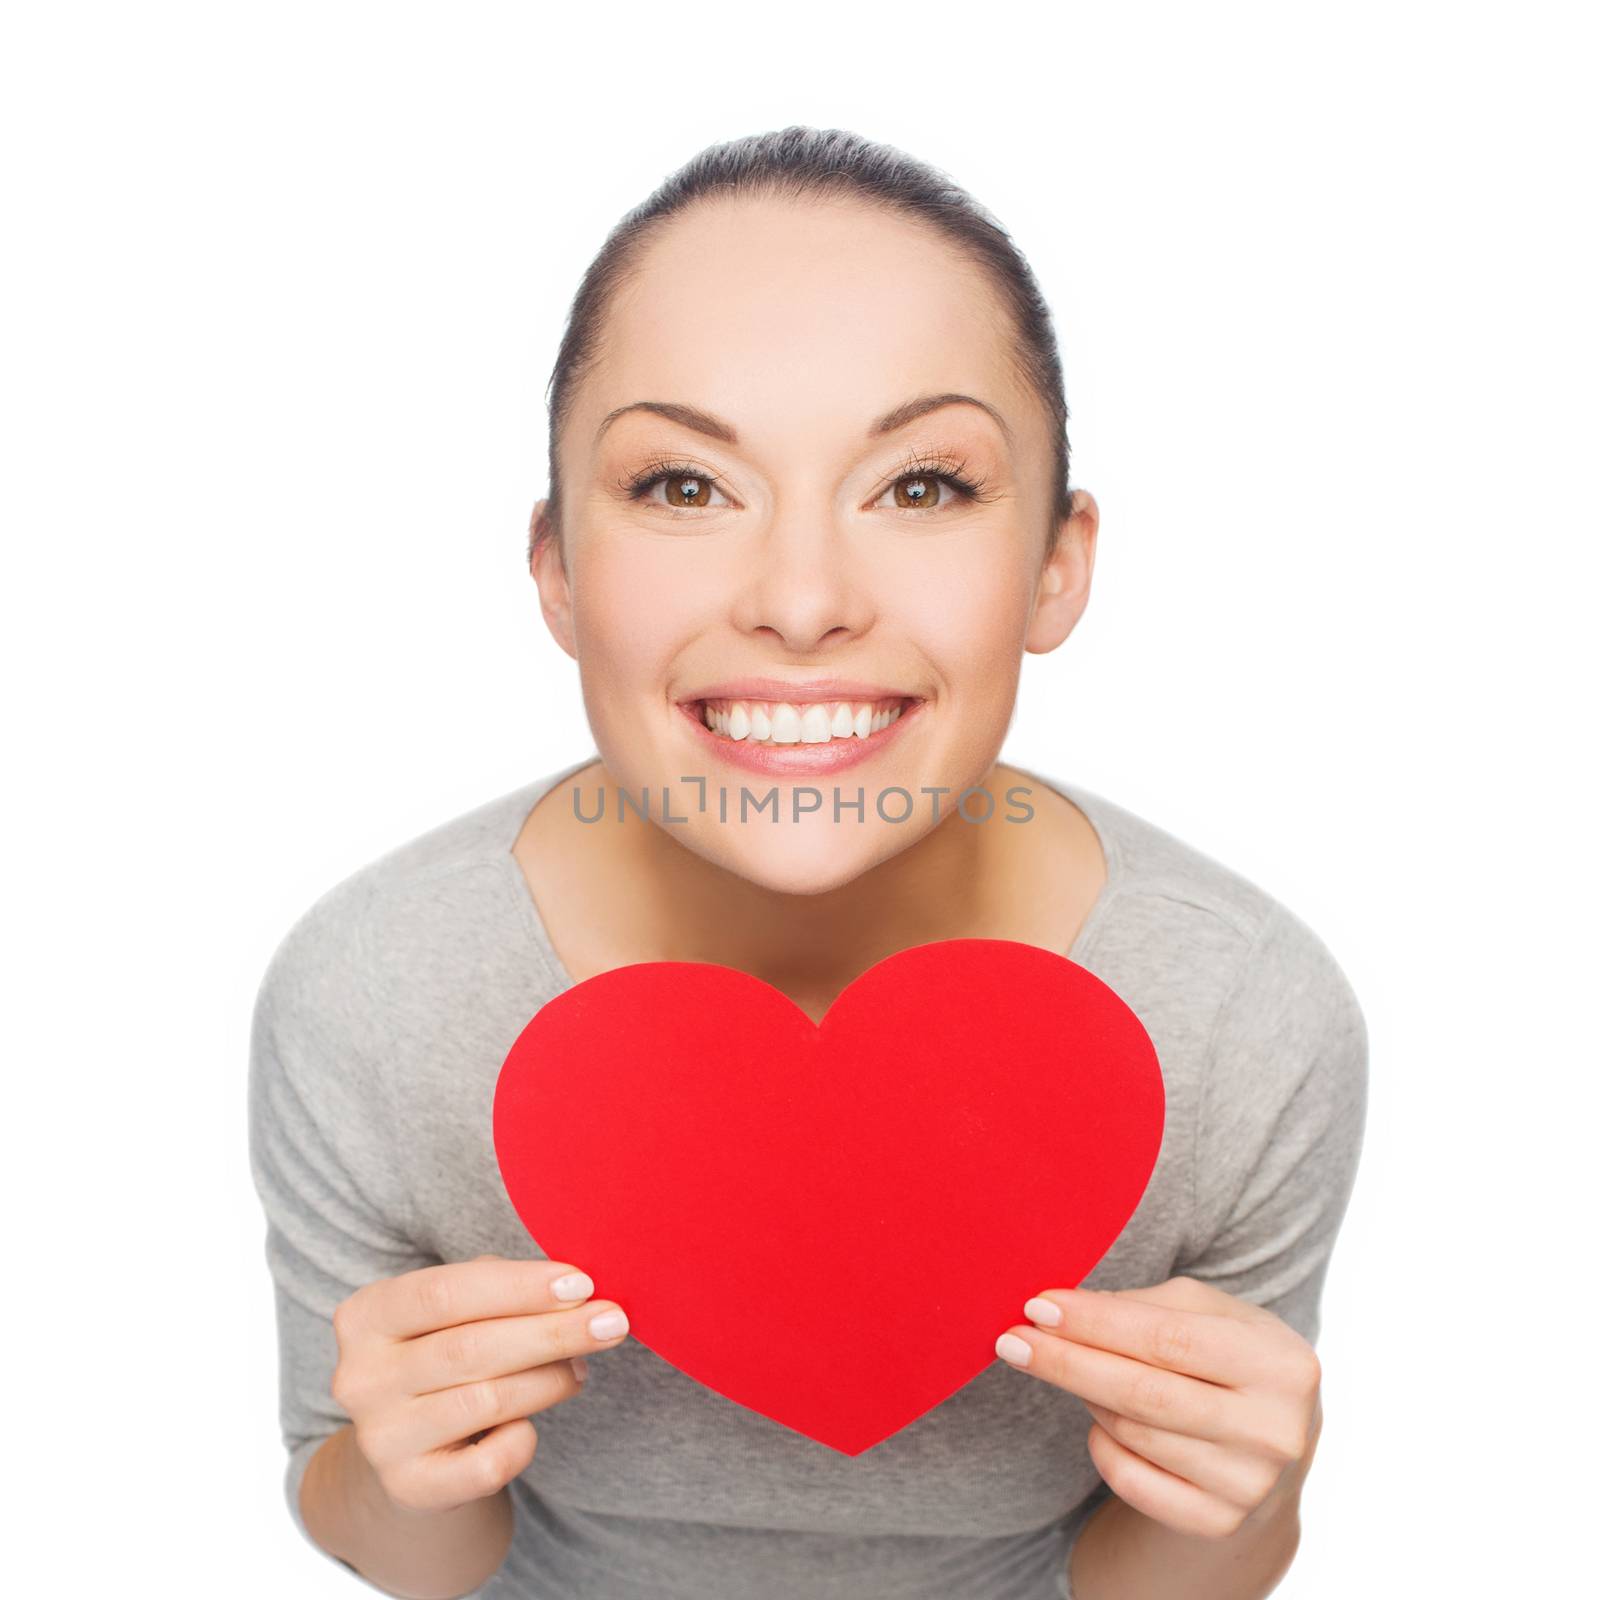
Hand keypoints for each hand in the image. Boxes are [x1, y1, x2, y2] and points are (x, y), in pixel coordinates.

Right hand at [329, 1253, 631, 1514]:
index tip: (581, 1284)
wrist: (410, 1451)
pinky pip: (487, 1465)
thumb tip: (572, 1289)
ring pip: (486, 1402)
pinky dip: (522, 1440)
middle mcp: (361, 1378)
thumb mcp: (452, 1312)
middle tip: (612, 1321)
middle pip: (470, 1348)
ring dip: (549, 1379)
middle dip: (552, 1332)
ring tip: (582, 1365)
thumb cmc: (446, 1356)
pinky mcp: (410, 1488)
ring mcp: (381, 1438)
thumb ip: (497, 1287)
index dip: (518, 1286)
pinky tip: (531, 1424)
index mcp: (366, 1316)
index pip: (443, 1292)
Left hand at [994, 1275, 1321, 1538]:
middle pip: (1143, 1393)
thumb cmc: (1225, 1357)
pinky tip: (1100, 1420)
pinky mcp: (1219, 1522)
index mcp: (1283, 1364)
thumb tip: (1063, 1308)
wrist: (1268, 1442)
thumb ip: (1144, 1304)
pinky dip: (1101, 1445)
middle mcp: (1276, 1432)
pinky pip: (1129, 1480)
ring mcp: (1250, 1486)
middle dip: (1068, 1362)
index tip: (1039, 1307)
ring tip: (1076, 1368)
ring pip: (1131, 1432)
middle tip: (1012, 1339)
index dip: (1096, 1323)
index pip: (1169, 1339)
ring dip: (1087, 1395)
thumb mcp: (1207, 1313)